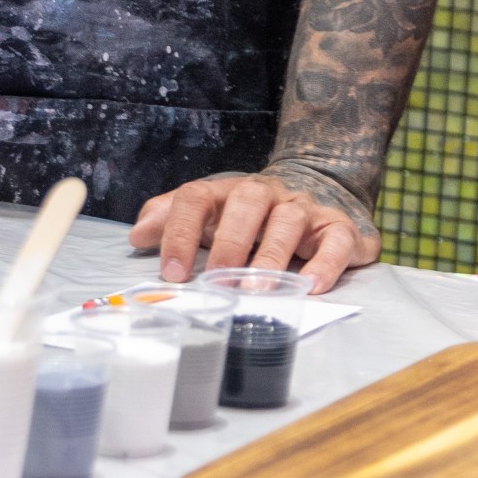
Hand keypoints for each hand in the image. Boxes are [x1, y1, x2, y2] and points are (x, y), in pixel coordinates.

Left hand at [129, 159, 378, 293]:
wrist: (322, 186)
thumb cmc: (253, 215)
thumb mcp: (211, 213)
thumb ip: (171, 220)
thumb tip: (136, 234)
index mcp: (229, 192)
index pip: (198, 196)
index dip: (180, 230)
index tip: (171, 272)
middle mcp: (268, 193)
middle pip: (248, 200)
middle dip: (230, 241)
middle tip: (218, 281)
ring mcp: (306, 208)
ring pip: (290, 218)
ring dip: (273, 254)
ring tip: (258, 291)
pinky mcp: (340, 228)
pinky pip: (338, 240)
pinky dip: (326, 263)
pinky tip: (311, 286)